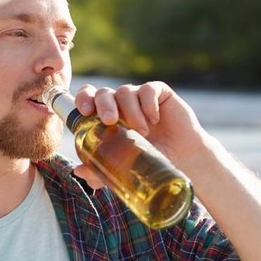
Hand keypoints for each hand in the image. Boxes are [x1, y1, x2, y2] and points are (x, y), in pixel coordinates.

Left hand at [70, 81, 205, 187]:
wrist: (183, 161)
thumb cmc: (149, 163)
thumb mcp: (122, 170)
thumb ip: (99, 172)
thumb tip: (77, 171)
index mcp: (105, 117)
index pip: (88, 97)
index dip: (83, 98)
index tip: (85, 111)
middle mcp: (120, 104)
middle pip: (103, 92)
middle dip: (103, 104)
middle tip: (110, 121)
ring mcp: (139, 97)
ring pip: (125, 91)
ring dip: (130, 111)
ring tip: (142, 132)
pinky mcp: (160, 94)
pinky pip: (149, 89)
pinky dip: (149, 104)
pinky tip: (155, 120)